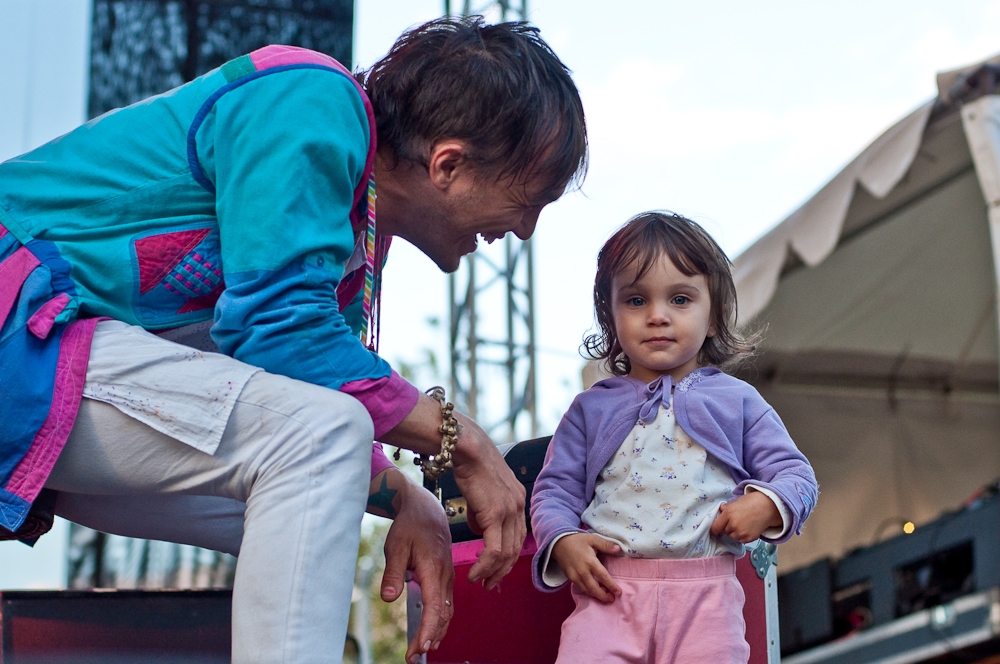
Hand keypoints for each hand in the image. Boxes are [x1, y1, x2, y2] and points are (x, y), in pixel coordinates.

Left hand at [372, 470, 453, 663]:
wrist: (425, 508)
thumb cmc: (409, 525)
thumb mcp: (395, 545)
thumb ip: (393, 572)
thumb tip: (388, 598)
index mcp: (434, 568)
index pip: (434, 607)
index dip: (428, 630)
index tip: (419, 648)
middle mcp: (445, 575)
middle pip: (442, 614)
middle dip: (430, 637)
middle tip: (413, 656)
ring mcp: (447, 576)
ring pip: (446, 610)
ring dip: (436, 632)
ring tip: (421, 650)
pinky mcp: (445, 576)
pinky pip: (446, 603)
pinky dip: (439, 620)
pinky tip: (431, 632)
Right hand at [449, 412, 526, 589]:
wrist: (465, 446)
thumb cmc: (468, 464)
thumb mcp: (482, 490)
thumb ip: (484, 510)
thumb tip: (479, 528)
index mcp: (518, 499)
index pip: (518, 536)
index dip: (508, 557)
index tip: (496, 570)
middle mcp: (519, 505)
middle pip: (516, 548)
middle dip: (503, 570)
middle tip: (489, 584)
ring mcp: (510, 510)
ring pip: (506, 553)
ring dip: (493, 572)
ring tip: (480, 582)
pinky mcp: (496, 513)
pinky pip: (494, 549)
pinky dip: (485, 565)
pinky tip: (476, 573)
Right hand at [551, 533, 621, 601]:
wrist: (558, 543)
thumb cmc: (578, 540)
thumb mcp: (593, 539)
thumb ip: (606, 544)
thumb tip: (618, 549)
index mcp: (590, 561)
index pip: (603, 577)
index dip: (611, 586)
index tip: (618, 592)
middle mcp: (582, 571)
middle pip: (594, 588)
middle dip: (604, 596)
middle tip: (612, 599)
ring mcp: (575, 576)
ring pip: (587, 590)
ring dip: (596, 596)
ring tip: (605, 597)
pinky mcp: (570, 578)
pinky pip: (580, 588)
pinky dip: (588, 592)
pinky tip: (594, 592)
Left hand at [710, 491, 781, 542]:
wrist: (768, 507)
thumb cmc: (751, 502)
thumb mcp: (736, 502)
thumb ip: (726, 508)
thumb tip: (719, 511)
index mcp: (728, 514)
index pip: (715, 527)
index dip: (714, 530)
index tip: (714, 532)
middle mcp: (733, 525)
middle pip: (724, 532)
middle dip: (727, 528)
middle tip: (735, 521)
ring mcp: (741, 533)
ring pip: (732, 536)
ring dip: (735, 533)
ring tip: (743, 524)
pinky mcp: (749, 538)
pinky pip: (741, 540)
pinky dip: (742, 536)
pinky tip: (748, 528)